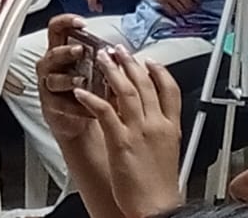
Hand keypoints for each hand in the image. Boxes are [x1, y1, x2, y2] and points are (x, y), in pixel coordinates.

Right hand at [38, 14, 99, 143]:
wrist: (77, 118)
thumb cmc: (88, 88)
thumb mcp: (97, 70)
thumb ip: (107, 62)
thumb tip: (124, 55)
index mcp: (63, 51)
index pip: (57, 29)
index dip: (66, 22)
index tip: (81, 23)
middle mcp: (52, 65)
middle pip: (53, 53)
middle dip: (66, 51)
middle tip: (80, 51)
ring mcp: (49, 85)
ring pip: (53, 79)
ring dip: (68, 79)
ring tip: (81, 81)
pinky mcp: (51, 105)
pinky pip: (60, 104)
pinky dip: (76, 106)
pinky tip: (90, 109)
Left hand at [73, 46, 183, 216]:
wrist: (157, 206)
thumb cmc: (157, 182)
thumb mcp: (166, 149)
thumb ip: (158, 128)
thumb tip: (146, 113)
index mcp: (170, 127)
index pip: (170, 90)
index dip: (159, 72)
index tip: (148, 61)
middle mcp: (156, 125)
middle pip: (146, 85)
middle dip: (129, 63)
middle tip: (117, 50)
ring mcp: (139, 131)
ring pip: (126, 92)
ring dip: (111, 72)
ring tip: (99, 58)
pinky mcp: (121, 141)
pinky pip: (104, 112)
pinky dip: (92, 98)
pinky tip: (81, 91)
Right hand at [147, 0, 200, 16]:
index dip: (199, 1)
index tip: (199, 3)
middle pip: (190, 5)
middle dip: (194, 8)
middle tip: (195, 9)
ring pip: (182, 9)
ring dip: (186, 12)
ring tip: (188, 11)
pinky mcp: (161, 1)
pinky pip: (171, 11)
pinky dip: (176, 13)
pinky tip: (178, 12)